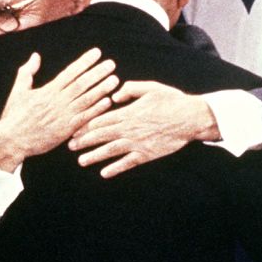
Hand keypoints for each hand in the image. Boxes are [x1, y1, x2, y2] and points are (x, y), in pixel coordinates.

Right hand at [0, 49, 118, 171]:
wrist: (11, 140)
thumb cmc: (14, 116)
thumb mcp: (18, 90)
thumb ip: (28, 72)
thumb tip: (36, 56)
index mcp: (48, 90)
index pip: (70, 72)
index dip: (84, 62)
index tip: (96, 53)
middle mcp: (57, 101)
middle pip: (82, 83)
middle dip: (97, 73)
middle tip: (111, 63)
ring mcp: (63, 116)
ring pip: (86, 99)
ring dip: (101, 89)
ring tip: (114, 79)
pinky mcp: (66, 130)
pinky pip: (84, 118)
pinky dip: (96, 110)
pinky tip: (108, 102)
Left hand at [68, 81, 218, 178]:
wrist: (190, 118)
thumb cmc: (171, 100)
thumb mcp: (150, 87)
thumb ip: (130, 89)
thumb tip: (115, 95)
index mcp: (128, 113)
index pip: (101, 120)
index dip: (85, 126)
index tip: (74, 129)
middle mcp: (129, 129)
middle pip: (101, 136)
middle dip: (84, 141)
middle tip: (70, 146)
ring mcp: (137, 143)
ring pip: (110, 151)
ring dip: (94, 156)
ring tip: (81, 161)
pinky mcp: (147, 154)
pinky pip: (127, 163)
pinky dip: (115, 168)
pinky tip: (104, 173)